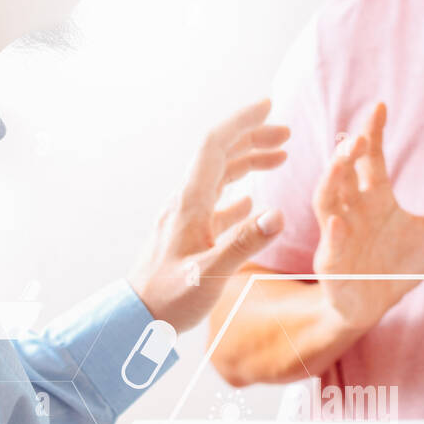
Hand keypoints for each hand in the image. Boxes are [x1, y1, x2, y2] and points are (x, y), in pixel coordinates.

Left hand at [130, 99, 289, 331]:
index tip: (268, 105)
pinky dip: (238, 195)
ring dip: (249, 162)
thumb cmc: (169, 299)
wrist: (137, 318)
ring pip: (220, 177)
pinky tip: (252, 201)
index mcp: (190, 204)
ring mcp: (186, 218)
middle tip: (285, 133)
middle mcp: (186, 203)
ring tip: (279, 158)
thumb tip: (278, 213)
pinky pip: (216, 204)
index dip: (241, 122)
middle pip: (220, 156)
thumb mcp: (210, 274)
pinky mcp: (188, 235)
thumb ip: (244, 243)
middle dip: (252, 138)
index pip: (216, 147)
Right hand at [313, 103, 423, 331]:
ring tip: (339, 163)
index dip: (373, 134)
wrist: (376, 305)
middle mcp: (351, 211)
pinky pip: (329, 249)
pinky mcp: (331, 265)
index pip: (370, 159)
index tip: (380, 107)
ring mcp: (337, 236)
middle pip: (343, 175)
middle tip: (358, 138)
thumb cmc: (397, 265)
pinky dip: (333, 237)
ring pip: (326, 203)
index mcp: (374, 198)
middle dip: (347, 155)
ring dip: (330, 182)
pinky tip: (338, 224)